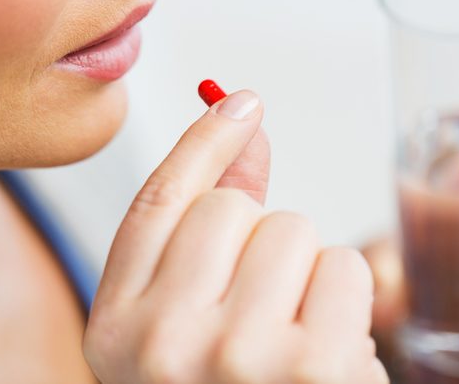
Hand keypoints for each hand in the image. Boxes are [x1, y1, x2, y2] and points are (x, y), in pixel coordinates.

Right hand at [84, 90, 388, 383]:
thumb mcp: (186, 329)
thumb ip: (205, 229)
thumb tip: (245, 132)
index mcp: (113, 331)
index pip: (158, 203)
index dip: (203, 143)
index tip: (240, 102)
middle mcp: (159, 344)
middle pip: (233, 209)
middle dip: (260, 242)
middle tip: (260, 309)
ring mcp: (234, 357)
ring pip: (292, 231)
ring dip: (304, 277)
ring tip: (291, 343)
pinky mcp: (312, 367)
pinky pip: (344, 266)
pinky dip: (345, 304)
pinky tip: (326, 357)